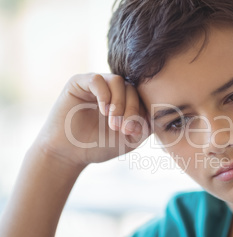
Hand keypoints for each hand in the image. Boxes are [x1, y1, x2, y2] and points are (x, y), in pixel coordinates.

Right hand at [34, 73, 150, 166]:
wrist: (69, 154)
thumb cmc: (99, 146)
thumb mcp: (129, 139)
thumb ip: (145, 125)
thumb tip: (156, 113)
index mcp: (126, 101)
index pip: (142, 97)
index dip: (142, 112)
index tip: (136, 132)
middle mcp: (112, 90)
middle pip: (132, 88)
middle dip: (132, 109)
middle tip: (124, 128)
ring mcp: (96, 85)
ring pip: (118, 81)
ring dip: (119, 102)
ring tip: (113, 122)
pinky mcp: (79, 83)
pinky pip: (97, 79)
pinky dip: (104, 94)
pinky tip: (103, 111)